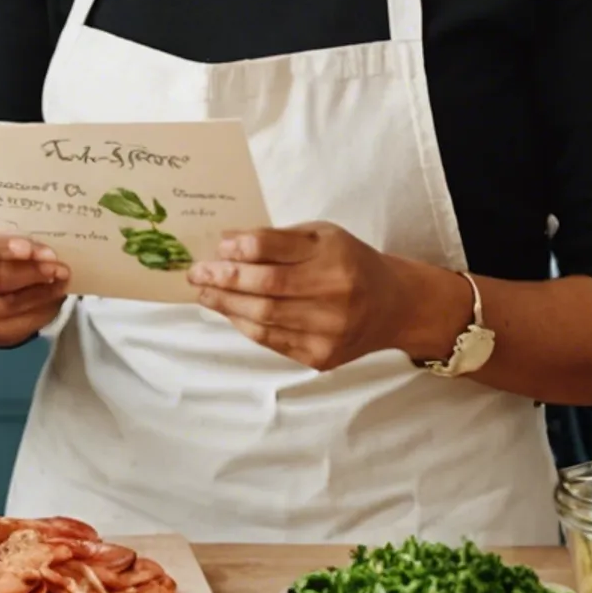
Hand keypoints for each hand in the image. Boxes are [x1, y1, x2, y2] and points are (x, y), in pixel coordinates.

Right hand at [0, 209, 69, 347]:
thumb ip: (5, 226)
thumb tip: (44, 238)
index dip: (4, 247)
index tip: (33, 248)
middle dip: (28, 275)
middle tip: (58, 268)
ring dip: (37, 297)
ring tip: (61, 284)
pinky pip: (6, 329)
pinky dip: (34, 315)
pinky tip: (51, 301)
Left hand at [185, 223, 467, 371]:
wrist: (394, 306)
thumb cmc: (349, 263)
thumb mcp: (321, 236)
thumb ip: (276, 239)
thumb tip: (226, 242)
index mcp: (334, 256)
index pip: (276, 250)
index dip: (242, 248)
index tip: (218, 246)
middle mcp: (335, 294)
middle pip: (266, 287)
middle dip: (223, 279)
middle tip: (197, 273)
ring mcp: (329, 330)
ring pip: (263, 317)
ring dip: (226, 305)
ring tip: (204, 293)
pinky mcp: (321, 356)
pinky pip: (271, 340)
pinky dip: (244, 325)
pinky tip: (229, 312)